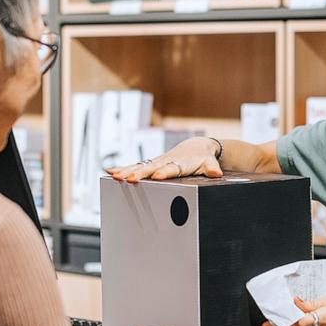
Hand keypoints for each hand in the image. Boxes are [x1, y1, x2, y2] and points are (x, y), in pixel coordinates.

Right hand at [106, 137, 221, 182]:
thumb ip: (212, 168)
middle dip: (139, 173)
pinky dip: (123, 168)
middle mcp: (166, 161)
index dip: (164, 172)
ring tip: (114, 176)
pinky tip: (110, 172)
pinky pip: (136, 166)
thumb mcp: (210, 162)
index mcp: (180, 163)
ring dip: (127, 171)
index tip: (157, 176)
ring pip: (140, 167)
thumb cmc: (203, 157)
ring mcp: (157, 162)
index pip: (171, 168)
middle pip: (151, 168)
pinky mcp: (151, 164)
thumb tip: (216, 173)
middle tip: (128, 179)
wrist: (197, 147)